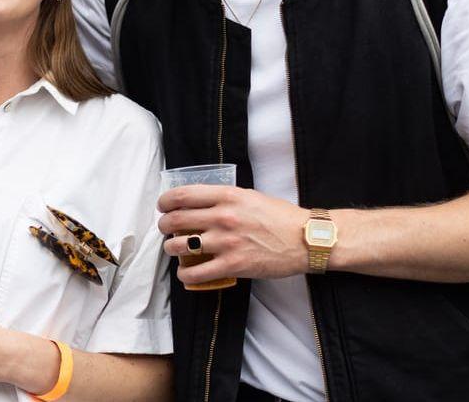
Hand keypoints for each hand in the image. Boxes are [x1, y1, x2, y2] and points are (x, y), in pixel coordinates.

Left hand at [157, 184, 309, 282]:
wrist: (306, 240)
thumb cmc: (280, 217)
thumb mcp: (249, 196)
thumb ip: (224, 198)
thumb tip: (199, 202)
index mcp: (227, 196)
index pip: (182, 195)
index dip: (165, 201)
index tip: (163, 206)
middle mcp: (223, 217)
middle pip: (175, 220)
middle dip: (164, 225)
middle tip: (165, 229)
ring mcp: (226, 242)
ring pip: (179, 246)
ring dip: (170, 248)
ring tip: (174, 249)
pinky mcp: (232, 266)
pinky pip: (196, 272)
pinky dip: (185, 273)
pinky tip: (185, 271)